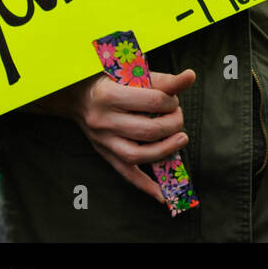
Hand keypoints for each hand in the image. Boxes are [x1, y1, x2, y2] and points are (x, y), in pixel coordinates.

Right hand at [36, 69, 195, 203]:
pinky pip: (126, 173)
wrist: (77, 96)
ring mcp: (103, 141)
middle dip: (173, 124)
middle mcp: (104, 121)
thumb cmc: (109, 81)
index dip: (171, 101)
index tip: (174, 100)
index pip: (153, 102)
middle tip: (178, 117)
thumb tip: (190, 77)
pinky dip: (145, 185)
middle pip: (148, 130)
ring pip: (138, 155)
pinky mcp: (105, 153)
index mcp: (109, 95)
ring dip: (166, 150)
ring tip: (180, 140)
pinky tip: (162, 194)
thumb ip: (162, 79)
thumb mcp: (131, 74)